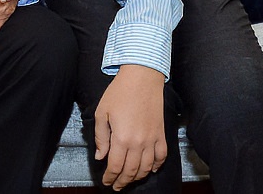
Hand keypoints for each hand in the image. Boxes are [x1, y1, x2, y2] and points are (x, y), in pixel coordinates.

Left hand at [94, 64, 166, 190]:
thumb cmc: (119, 92)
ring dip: (137, 177)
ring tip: (129, 179)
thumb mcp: (102, 112)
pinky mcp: (161, 135)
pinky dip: (156, 166)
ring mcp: (152, 140)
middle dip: (122, 181)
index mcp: (121, 138)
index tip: (106, 182)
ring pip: (146, 168)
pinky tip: (150, 169)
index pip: (115, 166)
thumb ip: (101, 137)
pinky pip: (161, 157)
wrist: (141, 79)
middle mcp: (138, 143)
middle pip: (130, 171)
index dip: (110, 177)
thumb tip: (101, 157)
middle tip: (116, 186)